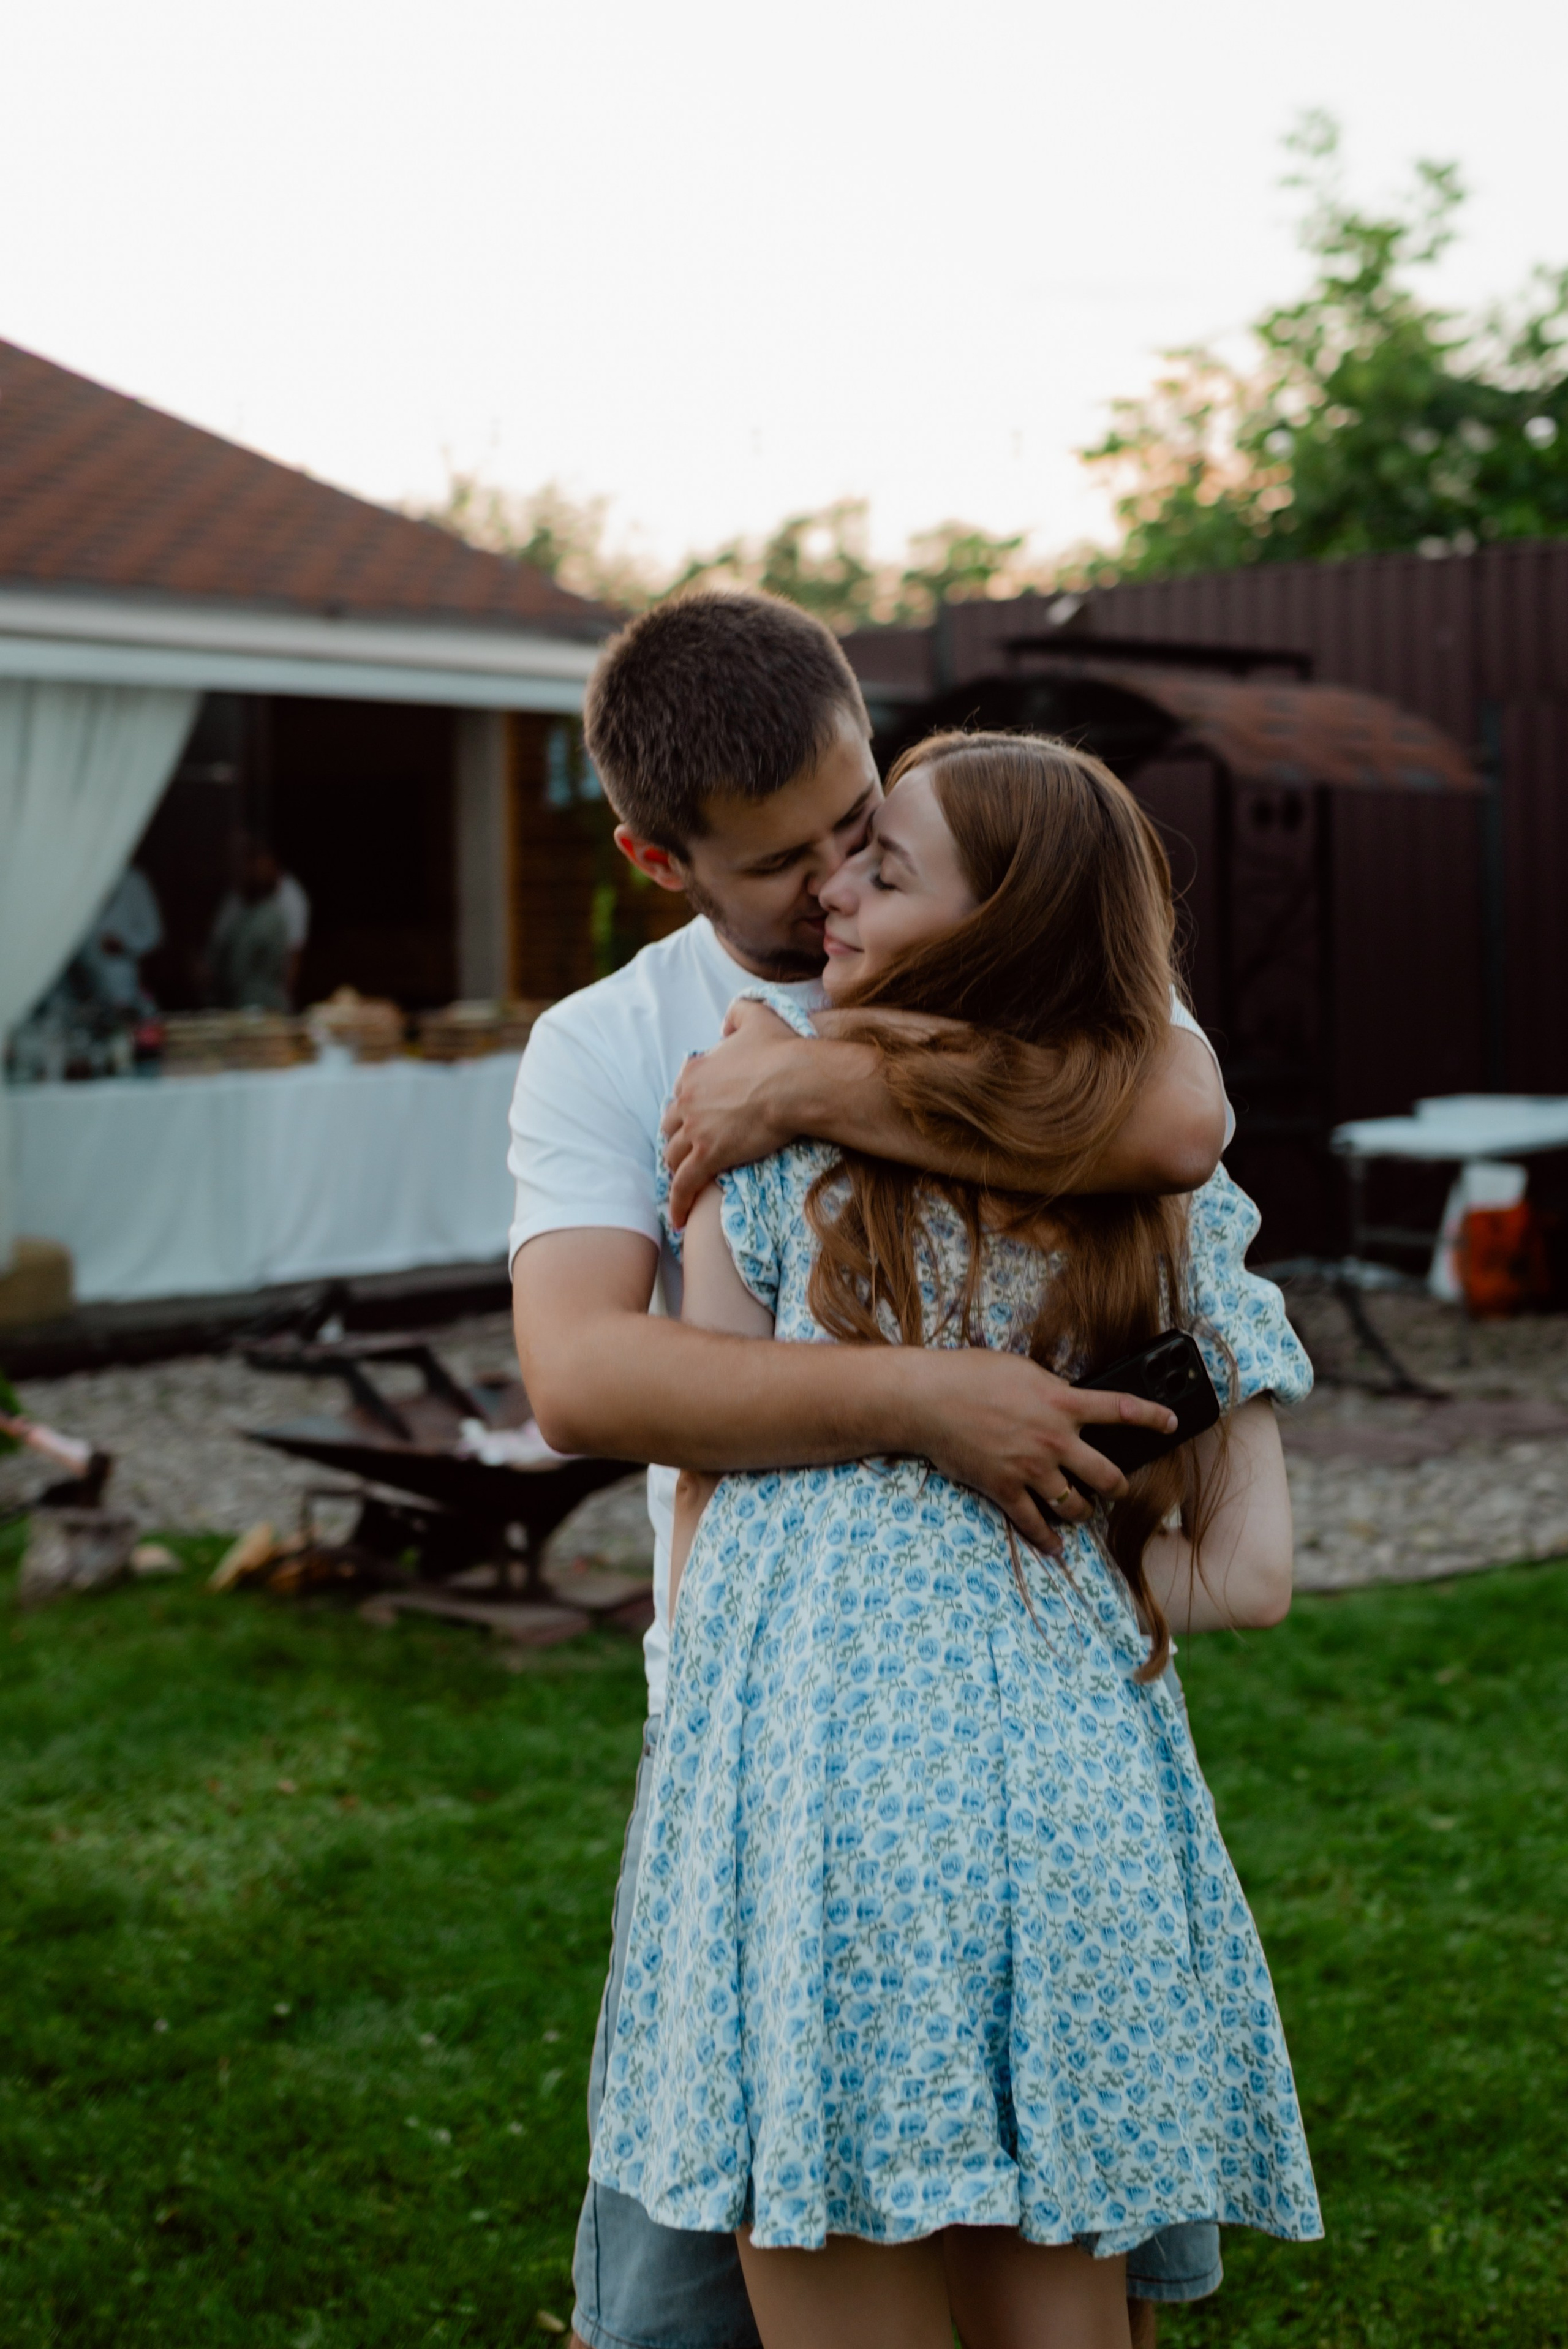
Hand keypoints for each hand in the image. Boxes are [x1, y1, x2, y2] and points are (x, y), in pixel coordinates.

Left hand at [661, 1000, 807, 1227]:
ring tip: (683, 1184)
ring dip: (676, 1170)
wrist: (798, 1082)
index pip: (681, 1095)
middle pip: (671, 1127)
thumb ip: (738, 1011)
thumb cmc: (783, 1051)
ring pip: (673, 1157)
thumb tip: (725, 1023)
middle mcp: (687, 1101)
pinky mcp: (709, 1155)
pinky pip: (684, 1184)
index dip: (689, 1109)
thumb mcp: (757, 1016)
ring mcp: (696, 1129)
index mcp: (695, 1072)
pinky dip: (677, 1202)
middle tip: (689, 1152)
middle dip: (677, 1139)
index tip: (698, 1120)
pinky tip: (677, 1218)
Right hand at [906, 1349, 1177, 1550]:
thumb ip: (1052, 1389)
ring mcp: (1031, 1469)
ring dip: (1085, 1512)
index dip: (1153, 1417)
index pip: (1121, 1410)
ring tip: (1085, 1511)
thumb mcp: (1023, 1370)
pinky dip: (1047, 1539)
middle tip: (1117, 1488)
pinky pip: (1034, 1524)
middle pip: (1107, 1475)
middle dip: (1118, 1486)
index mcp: (1062, 1403)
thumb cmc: (971, 1374)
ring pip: (1076, 1505)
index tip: (1172, 1424)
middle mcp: (1055, 1439)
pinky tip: (1056, 1548)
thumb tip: (1068, 1399)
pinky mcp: (1005, 1489)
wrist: (928, 1400)